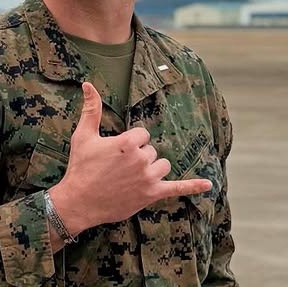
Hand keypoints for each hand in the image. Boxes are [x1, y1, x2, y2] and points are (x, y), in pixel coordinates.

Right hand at [48, 82, 211, 237]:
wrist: (78, 202)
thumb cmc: (80, 168)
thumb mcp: (84, 136)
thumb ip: (91, 109)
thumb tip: (88, 84)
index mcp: (128, 142)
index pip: (143, 134)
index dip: (130, 142)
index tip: (116, 153)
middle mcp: (141, 159)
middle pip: (152, 150)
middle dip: (138, 157)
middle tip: (117, 169)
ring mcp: (148, 178)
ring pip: (162, 165)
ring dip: (152, 169)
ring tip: (131, 177)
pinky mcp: (151, 194)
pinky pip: (177, 188)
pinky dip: (193, 186)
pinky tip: (209, 185)